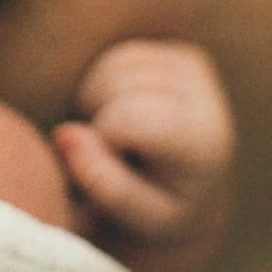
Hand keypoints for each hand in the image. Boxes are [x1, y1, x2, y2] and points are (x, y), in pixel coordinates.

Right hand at [52, 39, 234, 271]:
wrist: (198, 190)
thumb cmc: (162, 206)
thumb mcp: (138, 216)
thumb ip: (102, 183)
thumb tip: (65, 134)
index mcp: (202, 142)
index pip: (128, 117)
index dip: (103, 139)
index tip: (114, 166)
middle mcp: (207, 97)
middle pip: (116, 84)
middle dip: (100, 117)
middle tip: (118, 152)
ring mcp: (196, 70)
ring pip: (114, 65)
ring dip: (100, 100)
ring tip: (121, 135)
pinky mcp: (182, 54)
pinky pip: (120, 55)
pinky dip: (108, 83)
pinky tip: (125, 111)